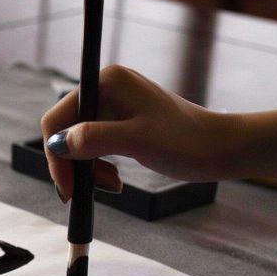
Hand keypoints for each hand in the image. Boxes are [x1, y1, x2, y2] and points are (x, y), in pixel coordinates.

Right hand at [41, 64, 238, 201]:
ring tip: (111, 185)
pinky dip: (99, 166)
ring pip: (79, 142)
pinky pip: (95, 146)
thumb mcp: (136, 141)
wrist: (220, 149)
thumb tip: (57, 144)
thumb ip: (93, 139)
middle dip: (73, 164)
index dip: (57, 154)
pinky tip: (115, 180)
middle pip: (66, 131)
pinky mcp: (121, 122)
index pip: (58, 118)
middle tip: (83, 193)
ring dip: (87, 169)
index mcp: (106, 82)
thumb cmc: (185, 141)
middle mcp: (106, 89)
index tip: (67, 187)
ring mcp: (114, 105)